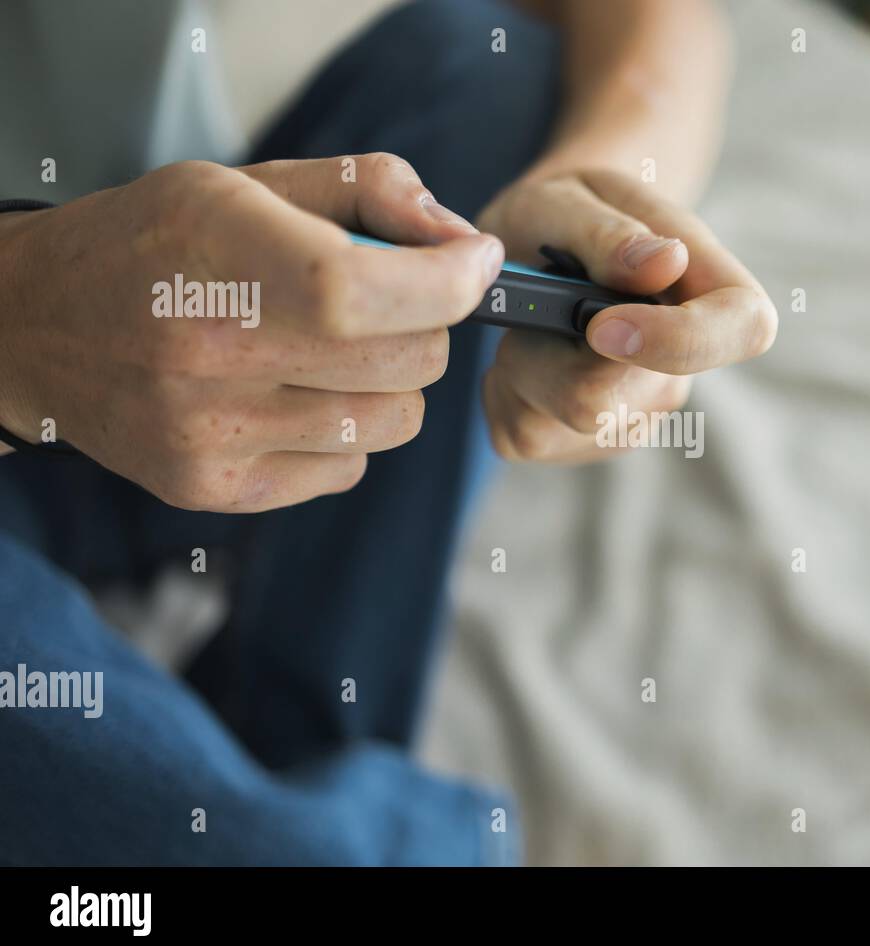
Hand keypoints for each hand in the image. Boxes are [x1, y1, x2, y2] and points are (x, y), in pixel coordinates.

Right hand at [0, 153, 504, 510]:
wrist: (35, 326)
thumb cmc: (155, 244)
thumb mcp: (247, 182)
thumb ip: (365, 192)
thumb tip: (457, 239)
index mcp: (224, 259)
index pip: (374, 293)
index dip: (453, 281)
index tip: (474, 261)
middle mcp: (212, 356)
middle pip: (412, 362)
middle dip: (422, 323)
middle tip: (382, 302)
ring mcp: (213, 434)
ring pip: (393, 423)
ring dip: (388, 382)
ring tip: (329, 352)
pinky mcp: (215, 488)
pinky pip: (348, 469)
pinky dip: (345, 433)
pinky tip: (292, 397)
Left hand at [475, 168, 776, 461]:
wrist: (539, 242)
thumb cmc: (564, 212)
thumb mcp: (569, 198)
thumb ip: (610, 232)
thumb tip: (667, 263)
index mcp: (710, 290)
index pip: (743, 329)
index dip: (678, 341)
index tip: (599, 326)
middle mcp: (680, 369)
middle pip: (602, 401)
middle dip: (542, 352)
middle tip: (530, 301)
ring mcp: (638, 414)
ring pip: (553, 422)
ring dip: (519, 369)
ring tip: (529, 323)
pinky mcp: (589, 441)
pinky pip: (524, 436)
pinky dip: (502, 393)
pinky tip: (522, 353)